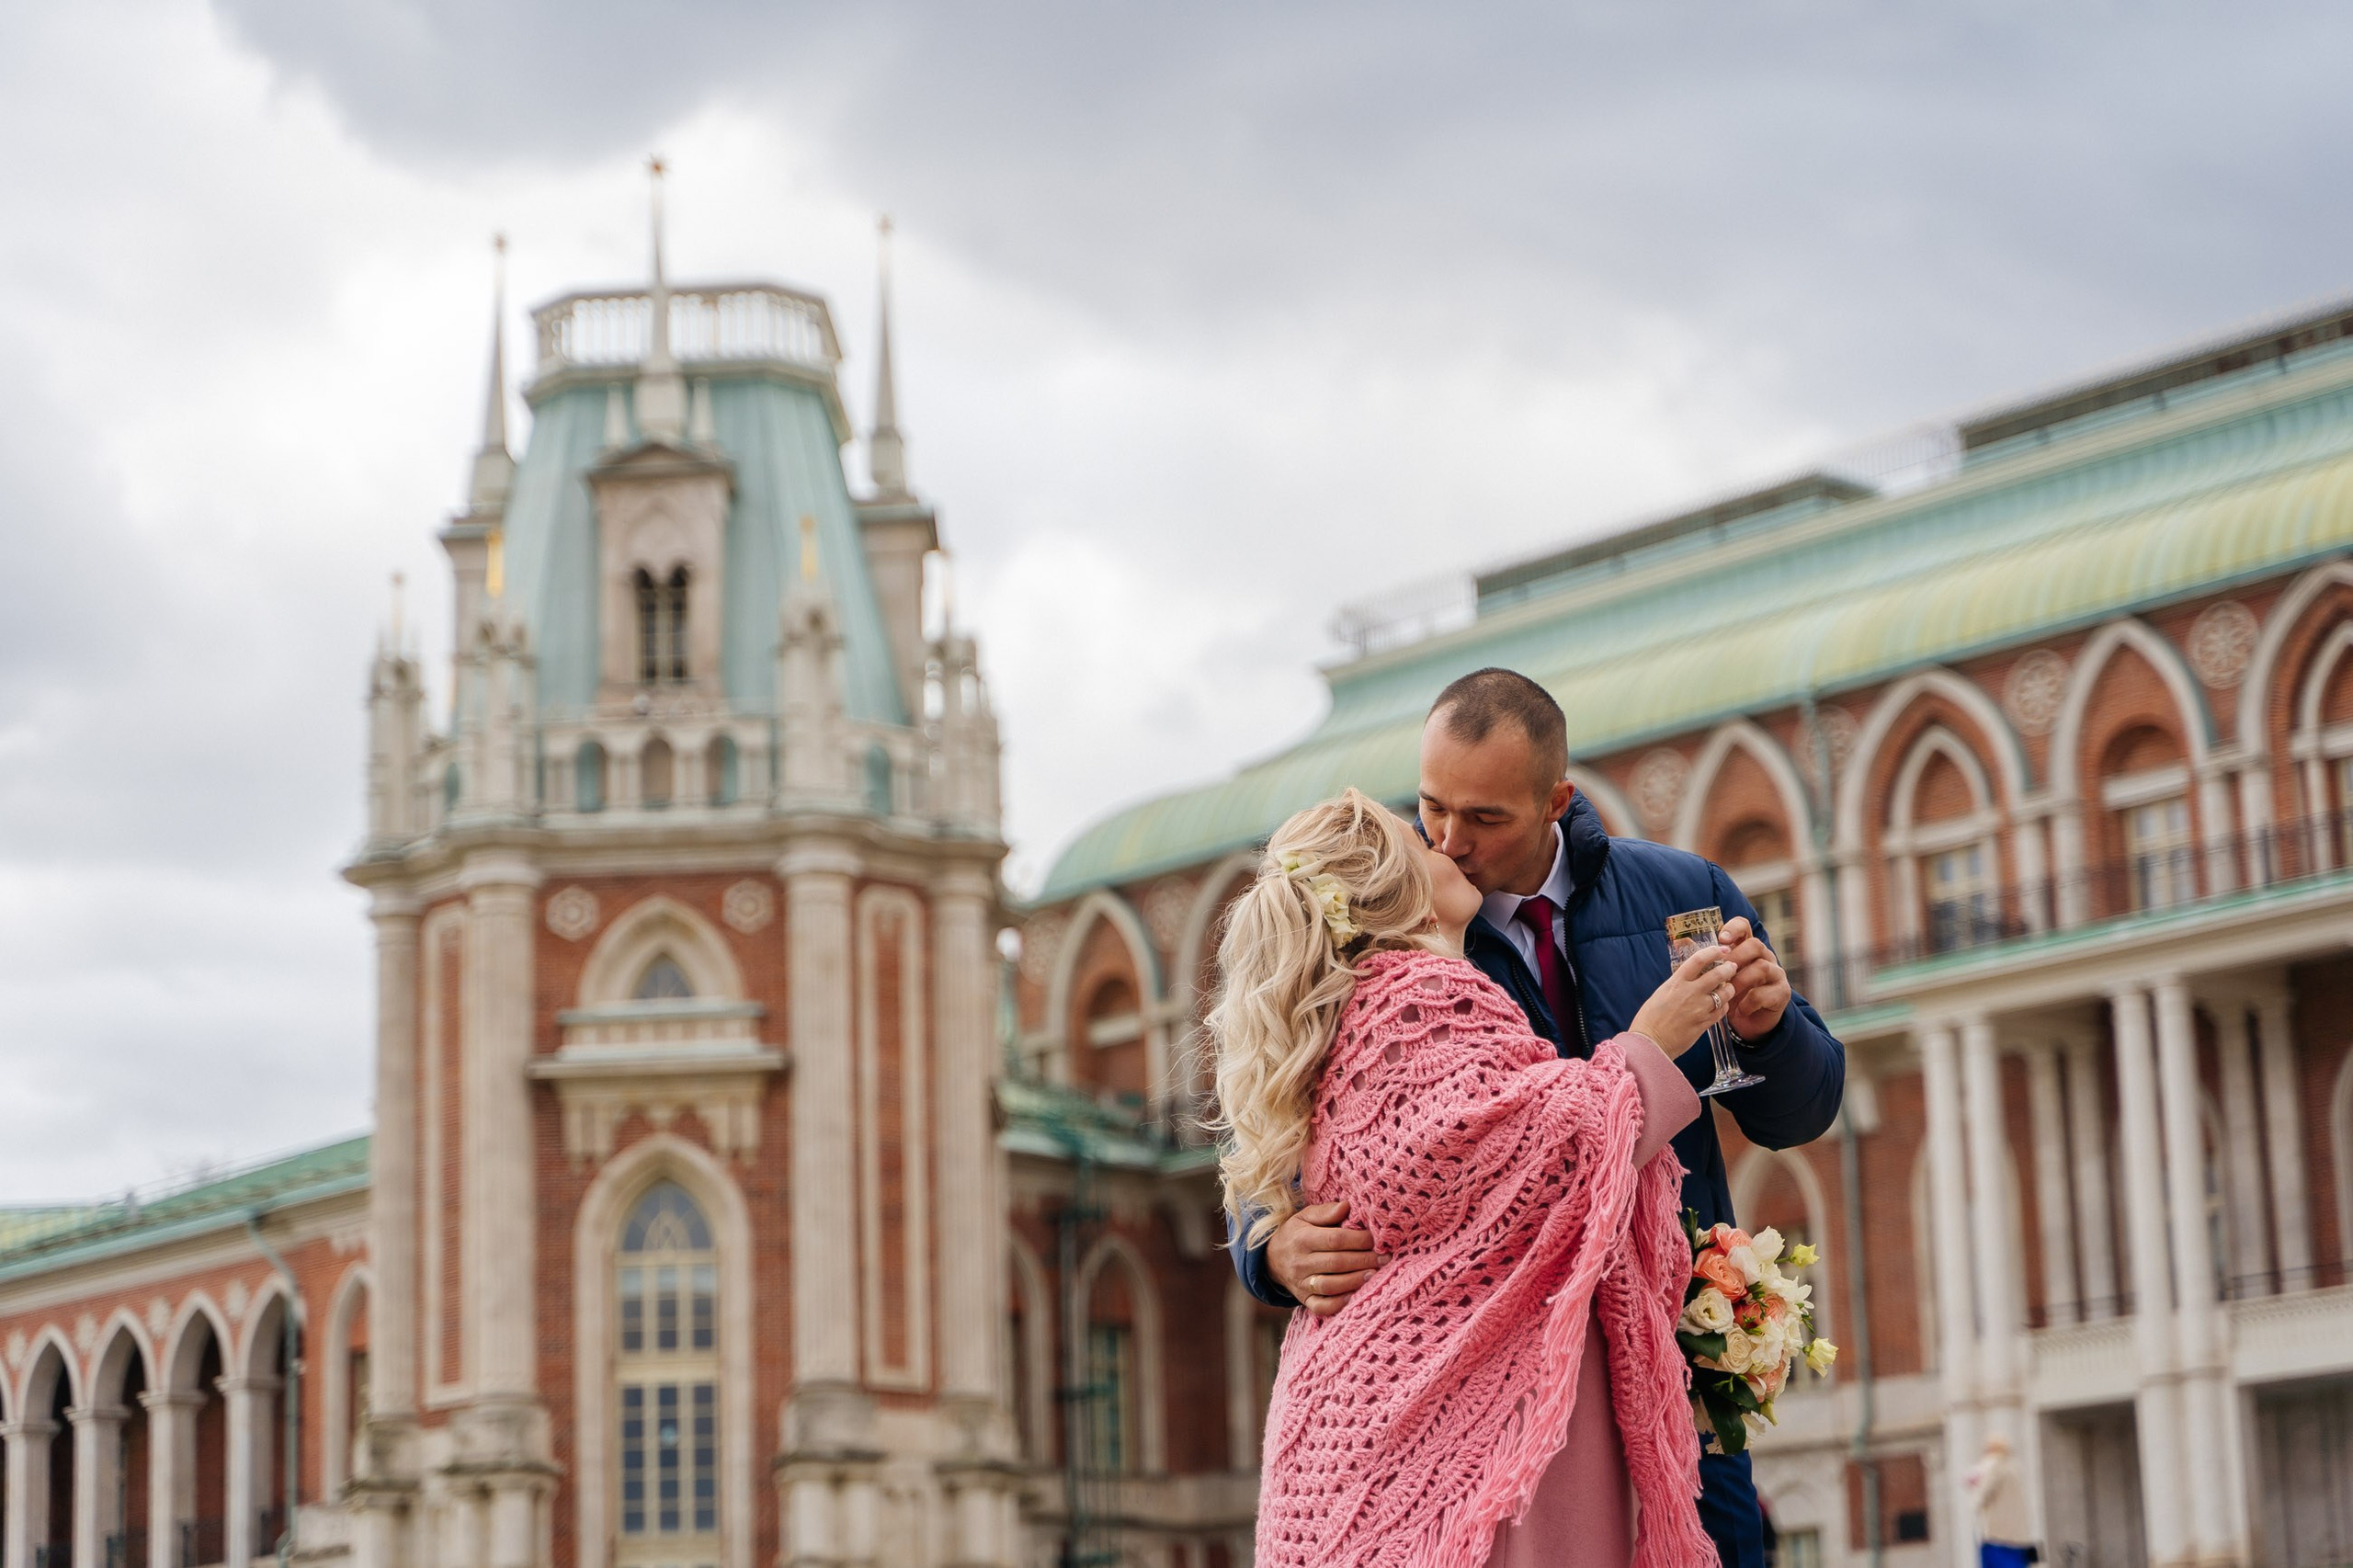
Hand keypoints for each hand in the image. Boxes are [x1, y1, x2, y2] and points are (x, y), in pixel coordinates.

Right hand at [1268, 1200, 1382, 1316]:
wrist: (1271, 1258)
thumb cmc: (1296, 1233)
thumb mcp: (1304, 1216)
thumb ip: (1325, 1211)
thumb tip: (1347, 1206)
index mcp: (1302, 1238)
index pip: (1335, 1239)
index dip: (1359, 1239)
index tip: (1377, 1239)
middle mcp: (1300, 1262)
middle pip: (1337, 1263)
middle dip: (1364, 1260)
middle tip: (1385, 1258)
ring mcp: (1301, 1284)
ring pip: (1331, 1286)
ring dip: (1355, 1281)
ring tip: (1375, 1274)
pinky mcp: (1304, 1300)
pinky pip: (1321, 1306)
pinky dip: (1339, 1304)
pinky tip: (1355, 1296)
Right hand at [1629, 945, 1737, 1055]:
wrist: (1650, 1043)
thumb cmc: (1650, 1018)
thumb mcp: (1662, 993)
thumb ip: (1678, 984)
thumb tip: (1691, 977)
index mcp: (1676, 982)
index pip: (1699, 960)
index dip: (1712, 951)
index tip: (1720, 949)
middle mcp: (1690, 993)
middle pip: (1718, 974)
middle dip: (1728, 968)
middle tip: (1732, 966)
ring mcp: (1700, 1009)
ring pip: (1725, 993)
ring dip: (1729, 988)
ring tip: (1728, 987)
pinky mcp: (1705, 1023)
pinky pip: (1722, 1011)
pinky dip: (1724, 1005)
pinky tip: (1722, 1004)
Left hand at [1715, 916, 1790, 1040]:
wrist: (1748, 1022)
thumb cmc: (1729, 995)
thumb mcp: (1717, 977)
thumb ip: (1706, 961)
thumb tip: (1683, 941)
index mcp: (1747, 949)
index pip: (1744, 927)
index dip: (1734, 928)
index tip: (1722, 939)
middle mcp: (1765, 957)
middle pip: (1755, 945)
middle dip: (1736, 957)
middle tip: (1722, 971)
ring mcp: (1776, 974)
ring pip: (1762, 967)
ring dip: (1741, 980)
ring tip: (1729, 992)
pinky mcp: (1781, 993)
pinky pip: (1765, 993)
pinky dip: (1749, 1002)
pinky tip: (1739, 1009)